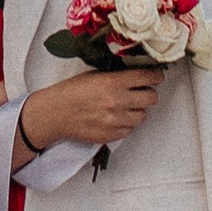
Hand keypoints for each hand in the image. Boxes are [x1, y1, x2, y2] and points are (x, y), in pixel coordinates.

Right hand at [25, 63, 161, 152]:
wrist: (55, 114)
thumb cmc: (71, 92)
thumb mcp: (94, 75)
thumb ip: (117, 76)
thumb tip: (137, 75)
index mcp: (112, 82)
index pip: (147, 77)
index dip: (155, 76)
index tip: (156, 77)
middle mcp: (117, 101)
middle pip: (151, 98)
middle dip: (148, 94)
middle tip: (141, 92)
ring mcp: (115, 120)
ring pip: (143, 116)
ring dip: (137, 110)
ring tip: (125, 107)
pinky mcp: (112, 135)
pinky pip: (130, 129)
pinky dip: (126, 124)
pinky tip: (116, 117)